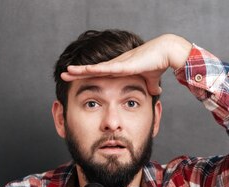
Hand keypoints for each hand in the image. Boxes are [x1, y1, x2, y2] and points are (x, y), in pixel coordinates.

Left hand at [61, 34, 192, 95]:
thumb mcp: (151, 80)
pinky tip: (83, 70)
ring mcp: (118, 64)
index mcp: (119, 69)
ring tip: (66, 71)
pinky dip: (94, 69)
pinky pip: (105, 68)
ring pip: (94, 68)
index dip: (86, 76)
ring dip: (80, 70)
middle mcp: (115, 65)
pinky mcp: (123, 65)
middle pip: (92, 70)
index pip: (98, 74)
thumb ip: (151, 86)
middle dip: (77, 72)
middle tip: (63, 74)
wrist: (165, 53)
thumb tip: (155, 92)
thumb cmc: (158, 63)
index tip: (74, 78)